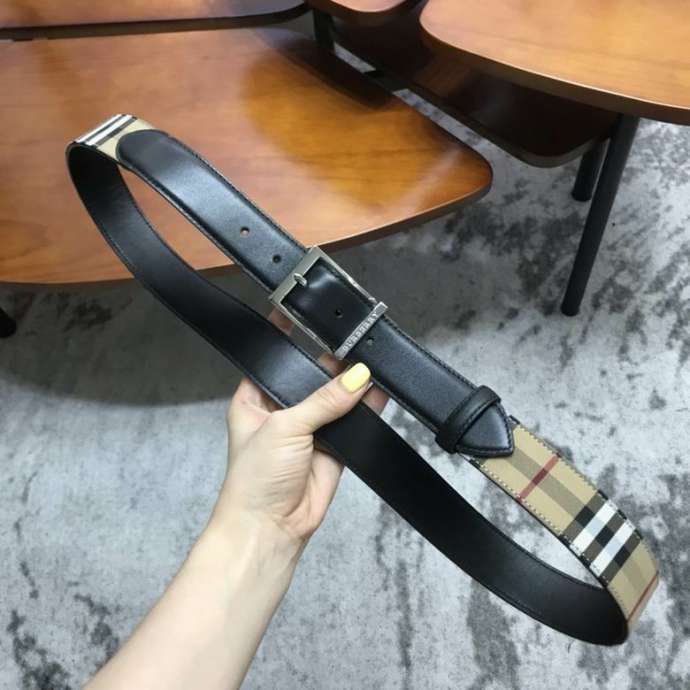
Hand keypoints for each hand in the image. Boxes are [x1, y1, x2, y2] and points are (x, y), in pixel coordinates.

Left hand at [213, 311, 387, 548]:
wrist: (270, 529)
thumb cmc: (254, 479)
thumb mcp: (285, 427)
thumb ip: (323, 400)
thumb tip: (356, 377)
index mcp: (255, 398)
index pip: (275, 359)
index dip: (289, 338)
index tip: (306, 312)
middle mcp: (282, 411)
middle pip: (311, 376)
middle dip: (331, 364)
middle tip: (353, 344)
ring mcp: (309, 430)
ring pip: (335, 399)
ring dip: (351, 387)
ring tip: (369, 364)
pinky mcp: (333, 448)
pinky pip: (353, 423)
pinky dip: (367, 410)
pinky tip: (378, 394)